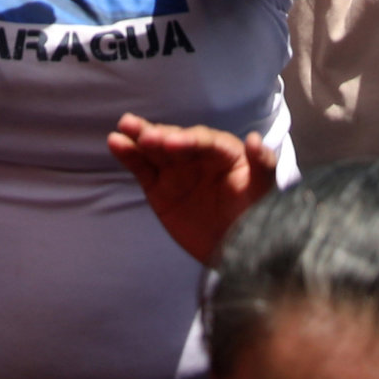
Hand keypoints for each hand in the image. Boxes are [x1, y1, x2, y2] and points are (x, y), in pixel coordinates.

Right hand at [104, 115, 278, 266]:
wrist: (235, 250)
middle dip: (161, 137)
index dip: (188, 141)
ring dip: (140, 137)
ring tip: (124, 128)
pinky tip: (116, 143)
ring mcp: (176, 170)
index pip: (205, 142)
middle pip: (176, 141)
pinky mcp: (159, 187)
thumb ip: (261, 165)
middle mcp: (198, 156)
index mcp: (225, 152)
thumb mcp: (262, 193)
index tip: (173, 144)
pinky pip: (143, 168)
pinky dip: (129, 155)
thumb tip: (255, 138)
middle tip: (147, 138)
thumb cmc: (254, 217)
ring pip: (156, 150)